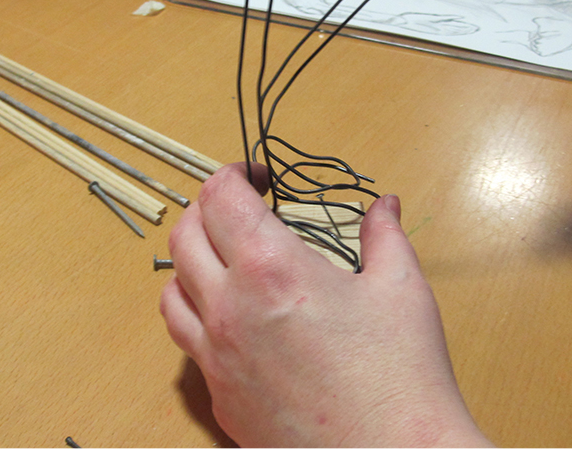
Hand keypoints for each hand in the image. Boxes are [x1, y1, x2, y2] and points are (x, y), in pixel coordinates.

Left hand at [160, 163, 489, 446]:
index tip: (257, 176)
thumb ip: (383, 235)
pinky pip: (189, 346)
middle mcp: (229, 309)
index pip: (219, 197)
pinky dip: (200, 319)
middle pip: (184, 237)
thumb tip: (384, 205)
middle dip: (207, 210)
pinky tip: (236, 322)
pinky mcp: (221, 399)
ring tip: (224, 261)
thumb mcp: (401, 288)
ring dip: (191, 265)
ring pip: (171, 294)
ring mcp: (217, 359)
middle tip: (239, 209)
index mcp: (270, 268)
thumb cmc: (401, 378)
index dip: (234, 173)